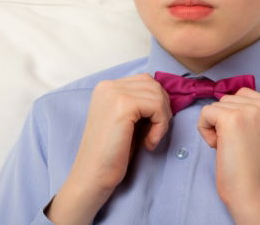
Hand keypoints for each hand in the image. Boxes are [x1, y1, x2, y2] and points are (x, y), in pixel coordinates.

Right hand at [47, 74, 170, 224]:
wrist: (93, 176)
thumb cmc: (113, 151)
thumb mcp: (128, 119)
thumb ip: (140, 101)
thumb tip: (166, 92)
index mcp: (106, 87)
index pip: (146, 81)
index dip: (156, 103)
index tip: (151, 126)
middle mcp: (107, 86)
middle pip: (154, 86)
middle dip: (162, 109)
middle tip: (154, 133)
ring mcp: (114, 93)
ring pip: (158, 95)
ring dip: (162, 119)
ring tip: (151, 139)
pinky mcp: (123, 105)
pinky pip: (157, 107)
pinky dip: (161, 126)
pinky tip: (149, 142)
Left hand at [198, 88, 259, 223]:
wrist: (254, 191)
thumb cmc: (254, 167)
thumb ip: (253, 112)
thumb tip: (224, 100)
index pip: (244, 95)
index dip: (237, 117)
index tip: (246, 139)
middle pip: (229, 99)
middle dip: (226, 120)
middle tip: (238, 145)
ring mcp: (250, 110)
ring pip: (216, 105)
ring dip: (215, 126)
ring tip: (230, 146)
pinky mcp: (231, 119)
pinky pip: (205, 113)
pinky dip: (205, 131)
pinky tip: (219, 147)